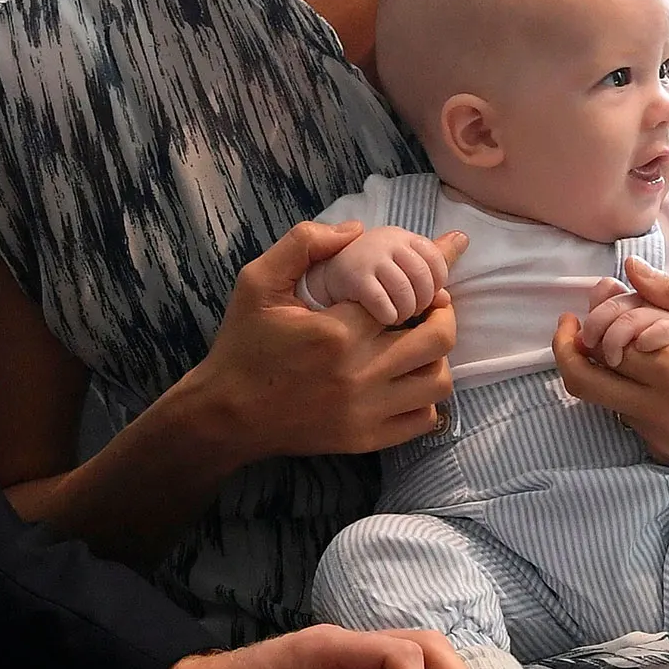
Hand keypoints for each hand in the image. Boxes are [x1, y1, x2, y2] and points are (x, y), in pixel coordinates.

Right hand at [191, 221, 467, 457]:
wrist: (226, 414)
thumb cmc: (243, 344)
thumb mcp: (257, 282)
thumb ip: (303, 244)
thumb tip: (356, 229)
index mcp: (337, 332)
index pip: (407, 294)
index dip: (427, 279)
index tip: (433, 270)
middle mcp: (359, 374)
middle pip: (437, 338)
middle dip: (442, 313)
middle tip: (430, 305)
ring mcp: (366, 412)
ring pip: (438, 382)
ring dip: (437, 356)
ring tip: (419, 343)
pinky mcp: (366, 439)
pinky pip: (424, 419)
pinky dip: (427, 398)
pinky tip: (408, 381)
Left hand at [551, 256, 668, 465]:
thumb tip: (629, 268)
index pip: (606, 342)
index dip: (596, 317)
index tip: (598, 298)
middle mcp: (663, 412)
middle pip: (583, 381)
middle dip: (568, 350)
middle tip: (571, 327)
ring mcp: (663, 438)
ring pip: (602, 402)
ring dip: (601, 371)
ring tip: (621, 342)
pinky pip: (628, 420)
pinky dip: (625, 394)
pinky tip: (649, 373)